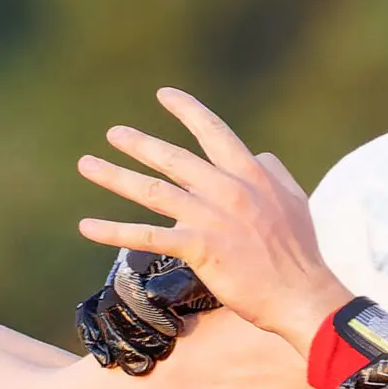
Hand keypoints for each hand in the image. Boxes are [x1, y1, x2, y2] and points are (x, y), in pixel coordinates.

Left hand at [75, 88, 348, 349]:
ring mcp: (210, 217)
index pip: (213, 132)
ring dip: (115, 176)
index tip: (164, 95)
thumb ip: (273, 172)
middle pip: (173, 158)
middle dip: (138, 143)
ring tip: (88, 165)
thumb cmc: (299, 252)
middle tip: (114, 133)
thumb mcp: (294, 200)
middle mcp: (227, 189)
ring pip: (152, 190)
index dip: (187, 111)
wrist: (300, 293)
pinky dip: (112, 230)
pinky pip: (146, 235)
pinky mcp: (198, 247)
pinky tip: (86, 226)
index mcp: (251, 174)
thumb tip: (260, 154)